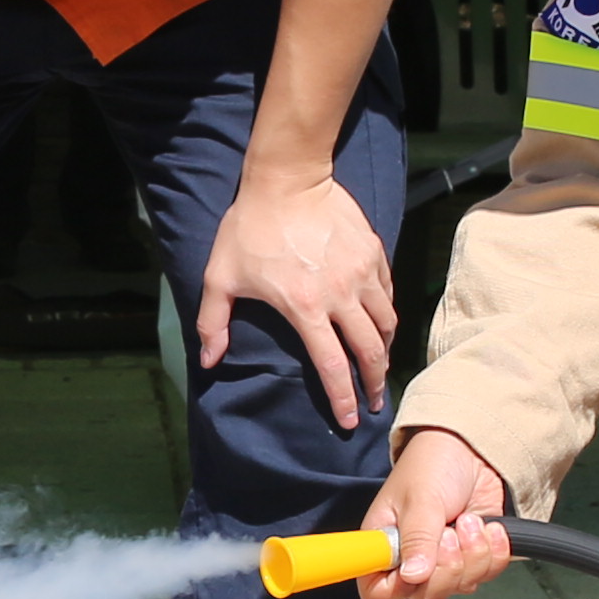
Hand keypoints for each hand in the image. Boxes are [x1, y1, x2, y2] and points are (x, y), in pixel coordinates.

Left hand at [198, 167, 396, 430]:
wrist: (286, 178)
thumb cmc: (249, 228)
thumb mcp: (220, 276)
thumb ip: (213, 322)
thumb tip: (209, 361)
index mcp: (305, 308)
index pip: (332, 366)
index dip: (343, 398)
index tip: (351, 420)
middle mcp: (340, 295)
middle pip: (369, 351)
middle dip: (375, 383)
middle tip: (376, 401)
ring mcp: (361, 272)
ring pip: (387, 322)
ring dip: (385, 349)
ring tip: (380, 364)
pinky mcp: (373, 252)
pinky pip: (388, 291)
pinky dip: (387, 313)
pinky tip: (380, 322)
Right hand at [367, 430, 513, 598]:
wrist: (473, 450)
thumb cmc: (433, 465)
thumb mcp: (421, 498)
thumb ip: (418, 538)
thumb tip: (413, 575)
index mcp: (384, 545)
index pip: (377, 591)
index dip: (396, 589)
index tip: (415, 569)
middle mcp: (411, 559)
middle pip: (426, 594)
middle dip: (448, 566)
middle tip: (451, 532)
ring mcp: (444, 560)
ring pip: (461, 586)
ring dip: (474, 554)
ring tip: (469, 520)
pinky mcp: (474, 557)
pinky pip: (488, 574)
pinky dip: (494, 552)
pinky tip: (489, 527)